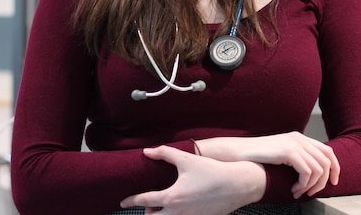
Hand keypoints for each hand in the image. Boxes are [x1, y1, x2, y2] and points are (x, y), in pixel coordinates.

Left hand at [119, 145, 265, 214]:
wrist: (237, 185)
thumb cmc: (212, 170)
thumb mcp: (187, 159)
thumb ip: (165, 153)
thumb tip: (147, 151)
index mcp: (172, 197)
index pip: (144, 201)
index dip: (131, 201)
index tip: (122, 202)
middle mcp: (178, 212)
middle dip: (148, 213)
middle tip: (150, 204)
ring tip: (164, 206)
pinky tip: (180, 208)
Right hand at [196, 131, 339, 198]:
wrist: (238, 153)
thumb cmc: (256, 158)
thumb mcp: (281, 155)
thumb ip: (296, 158)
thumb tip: (313, 174)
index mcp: (300, 138)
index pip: (328, 151)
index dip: (335, 168)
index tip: (333, 183)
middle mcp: (299, 138)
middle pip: (327, 160)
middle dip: (324, 181)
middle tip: (312, 192)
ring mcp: (294, 143)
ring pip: (319, 169)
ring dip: (311, 186)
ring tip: (298, 192)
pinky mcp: (288, 151)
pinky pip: (307, 172)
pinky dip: (303, 185)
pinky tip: (293, 190)